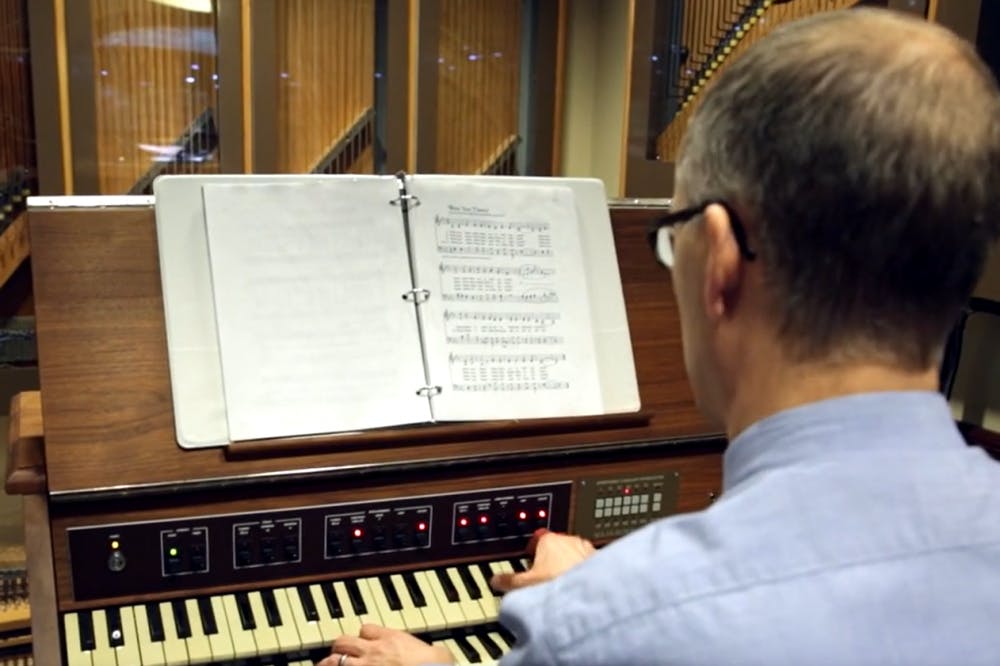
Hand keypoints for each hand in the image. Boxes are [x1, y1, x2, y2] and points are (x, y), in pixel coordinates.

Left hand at [317, 624, 453, 665]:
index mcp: (391, 639)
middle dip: (340, 647)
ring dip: (328, 663)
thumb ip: (437, 651)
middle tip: (340, 653)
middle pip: (344, 641)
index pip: (367, 629)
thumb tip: (444, 653)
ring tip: (325, 665)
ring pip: (334, 660)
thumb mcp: (441, 655)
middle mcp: (372, 652)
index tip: (365, 641)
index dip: (364, 635)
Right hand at [490, 528, 595, 592]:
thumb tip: (495, 580)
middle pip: (556, 544)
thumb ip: (509, 581)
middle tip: (545, 576)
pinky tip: (579, 586)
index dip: (531, 549)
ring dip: (568, 564)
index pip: (537, 537)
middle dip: (550, 558)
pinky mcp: (600, 560)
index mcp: (548, 539)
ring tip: (563, 583)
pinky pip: (589, 562)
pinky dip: (584, 570)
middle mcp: (569, 539)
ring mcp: (586, 549)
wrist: (591, 593)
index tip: (529, 558)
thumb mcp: (526, 585)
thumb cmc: (560, 583)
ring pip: (573, 552)